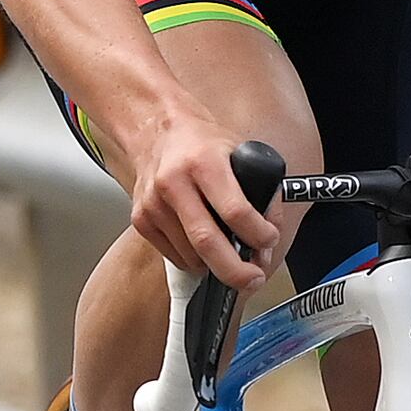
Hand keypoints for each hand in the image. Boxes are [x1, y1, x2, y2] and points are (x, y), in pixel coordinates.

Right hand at [118, 109, 275, 288]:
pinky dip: (195, 260)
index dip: (257, 234)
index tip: (269, 240)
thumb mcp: (239, 153)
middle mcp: (174, 183)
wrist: (156, 130)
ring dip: (217, 265)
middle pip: (207, 242)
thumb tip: (268, 238)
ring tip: (232, 257)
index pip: (235, 210)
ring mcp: (154, 204)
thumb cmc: (200, 143)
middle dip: (235, 270)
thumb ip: (261, 192)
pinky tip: (204, 247)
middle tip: (253, 280)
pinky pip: (174, 256)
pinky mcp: (141, 220)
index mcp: (204, 163)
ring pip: (191, 255)